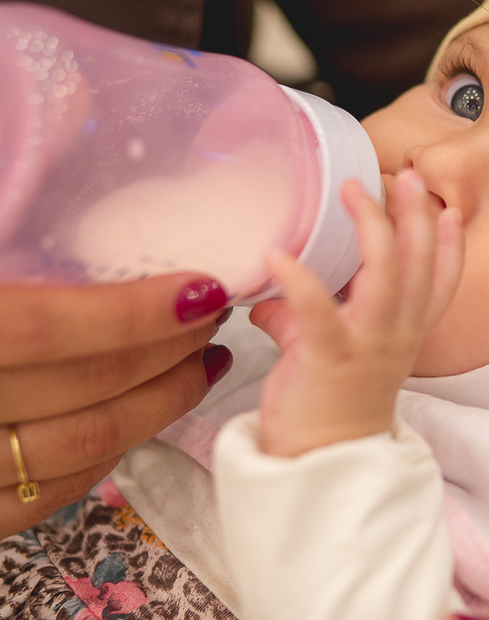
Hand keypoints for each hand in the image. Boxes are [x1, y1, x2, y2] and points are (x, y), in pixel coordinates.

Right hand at [0, 274, 230, 536]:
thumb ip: (24, 268)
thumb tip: (96, 250)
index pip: (45, 330)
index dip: (134, 313)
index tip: (201, 291)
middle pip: (88, 387)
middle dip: (170, 349)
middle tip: (211, 316)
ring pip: (88, 442)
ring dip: (162, 400)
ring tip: (201, 360)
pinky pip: (59, 491)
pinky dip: (116, 449)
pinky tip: (146, 413)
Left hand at [250, 171, 462, 456]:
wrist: (324, 466)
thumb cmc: (331, 411)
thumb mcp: (328, 353)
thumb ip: (302, 317)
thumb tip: (268, 295)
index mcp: (404, 333)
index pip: (442, 282)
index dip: (451, 244)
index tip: (449, 209)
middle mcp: (397, 334)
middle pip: (420, 264)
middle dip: (416, 215)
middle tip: (405, 176)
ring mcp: (369, 345)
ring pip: (387, 275)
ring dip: (373, 227)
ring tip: (354, 191)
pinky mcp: (330, 358)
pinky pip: (319, 313)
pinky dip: (299, 281)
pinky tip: (278, 256)